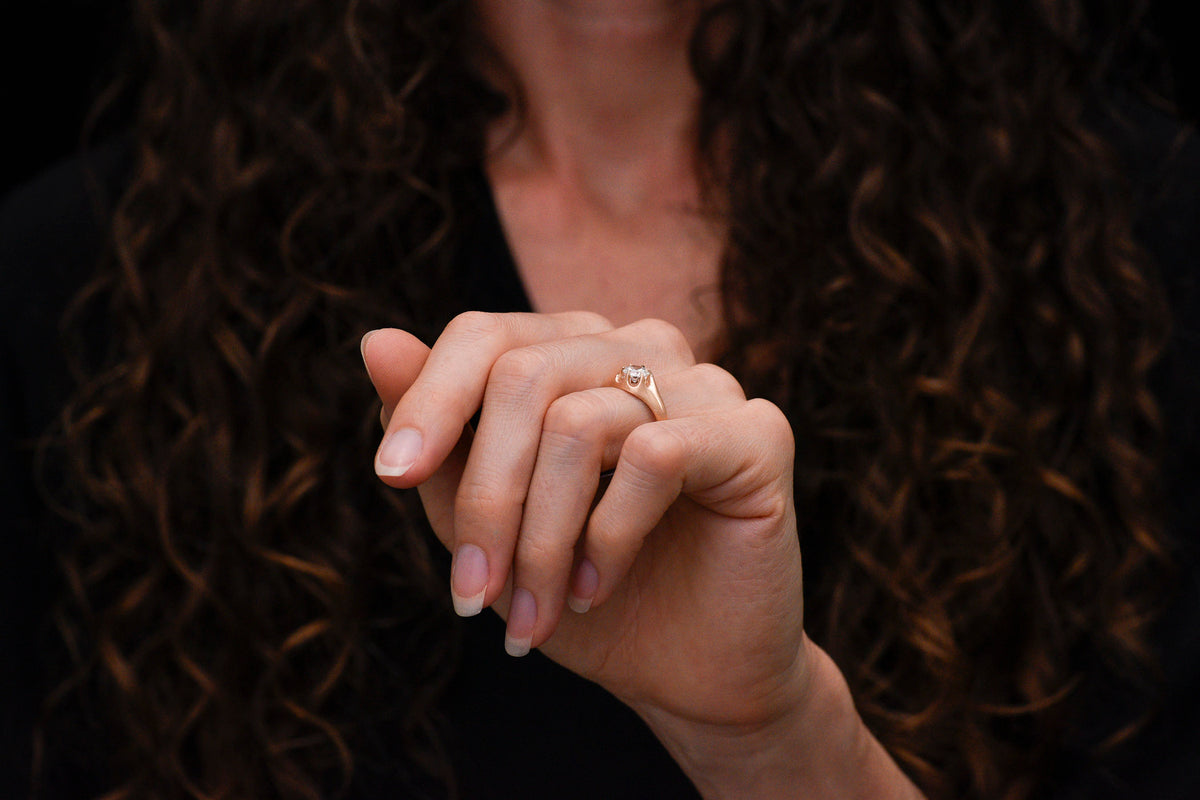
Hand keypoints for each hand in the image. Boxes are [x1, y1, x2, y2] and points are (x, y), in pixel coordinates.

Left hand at [361, 312, 920, 798]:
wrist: (686, 672)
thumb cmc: (580, 590)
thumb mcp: (487, 521)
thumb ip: (439, 436)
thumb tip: (375, 340)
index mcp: (577, 354)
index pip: (486, 335)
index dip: (430, 400)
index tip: (391, 478)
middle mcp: (642, 348)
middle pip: (524, 377)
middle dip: (486, 498)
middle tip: (472, 594)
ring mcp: (706, 383)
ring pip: (580, 423)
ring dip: (541, 539)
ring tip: (534, 615)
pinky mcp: (757, 432)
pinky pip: (656, 455)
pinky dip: (608, 537)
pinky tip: (597, 590)